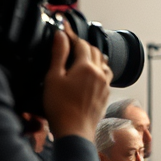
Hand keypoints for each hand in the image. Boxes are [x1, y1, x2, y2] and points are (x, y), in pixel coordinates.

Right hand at [43, 25, 112, 140]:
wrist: (74, 130)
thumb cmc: (60, 106)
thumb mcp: (54, 77)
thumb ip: (59, 54)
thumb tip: (61, 35)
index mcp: (86, 67)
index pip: (81, 44)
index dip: (72, 35)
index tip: (64, 30)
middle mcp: (100, 73)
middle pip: (95, 51)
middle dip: (83, 45)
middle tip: (70, 44)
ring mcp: (105, 85)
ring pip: (103, 63)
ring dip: (94, 57)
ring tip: (81, 58)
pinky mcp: (106, 95)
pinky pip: (106, 76)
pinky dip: (99, 70)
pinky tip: (91, 75)